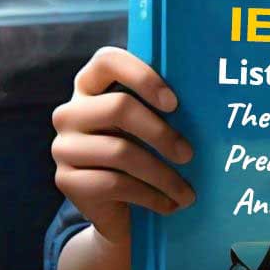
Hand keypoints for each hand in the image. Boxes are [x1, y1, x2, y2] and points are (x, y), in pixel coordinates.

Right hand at [51, 46, 196, 245]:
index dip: (142, 75)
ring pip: (120, 152)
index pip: (108, 60)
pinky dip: (150, 196)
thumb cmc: (142, 153)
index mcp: (90, 85)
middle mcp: (70, 111)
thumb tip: (205, 100)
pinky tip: (170, 204)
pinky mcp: (65, 180)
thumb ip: (162, 107)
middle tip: (189, 154)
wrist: (118, 209)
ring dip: (162, 175)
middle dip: (161, 133)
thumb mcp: (149, 125)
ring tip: (187, 192)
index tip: (174, 103)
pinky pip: (114, 184)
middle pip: (118, 107)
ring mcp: (64, 146)